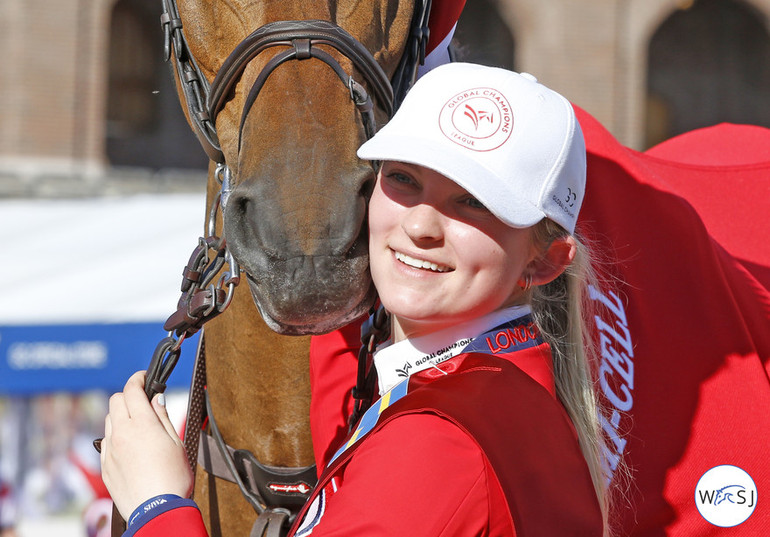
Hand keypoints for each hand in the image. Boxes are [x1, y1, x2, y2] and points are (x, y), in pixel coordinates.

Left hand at [101, 371, 192, 519]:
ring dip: (121, 415)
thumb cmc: (173, 478)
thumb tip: (156, 399)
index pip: (132, 389)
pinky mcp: (105, 466)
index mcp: (142, 424)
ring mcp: (110, 450)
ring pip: (109, 420)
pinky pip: (106, 441)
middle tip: (144, 401)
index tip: (145, 377)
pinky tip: (130, 445)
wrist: (157, 510)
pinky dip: (116, 435)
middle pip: (116, 400)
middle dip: (129, 395)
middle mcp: (121, 433)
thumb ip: (163, 417)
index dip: (138, 378)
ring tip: (138, 425)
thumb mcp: (177, 443)